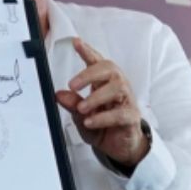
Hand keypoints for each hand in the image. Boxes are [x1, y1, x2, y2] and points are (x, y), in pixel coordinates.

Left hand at [55, 37, 148, 166]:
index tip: (76, 42)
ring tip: (82, 108)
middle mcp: (117, 88)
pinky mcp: (131, 118)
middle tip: (72, 84)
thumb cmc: (101, 126)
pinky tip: (90, 121)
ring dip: (96, 97)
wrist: (118, 147)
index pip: (97, 63)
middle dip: (90, 73)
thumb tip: (59, 94)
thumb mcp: (80, 115)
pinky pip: (121, 113)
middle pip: (110, 69)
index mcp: (103, 83)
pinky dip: (103, 117)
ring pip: (117, 87)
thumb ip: (72, 104)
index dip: (88, 51)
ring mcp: (126, 102)